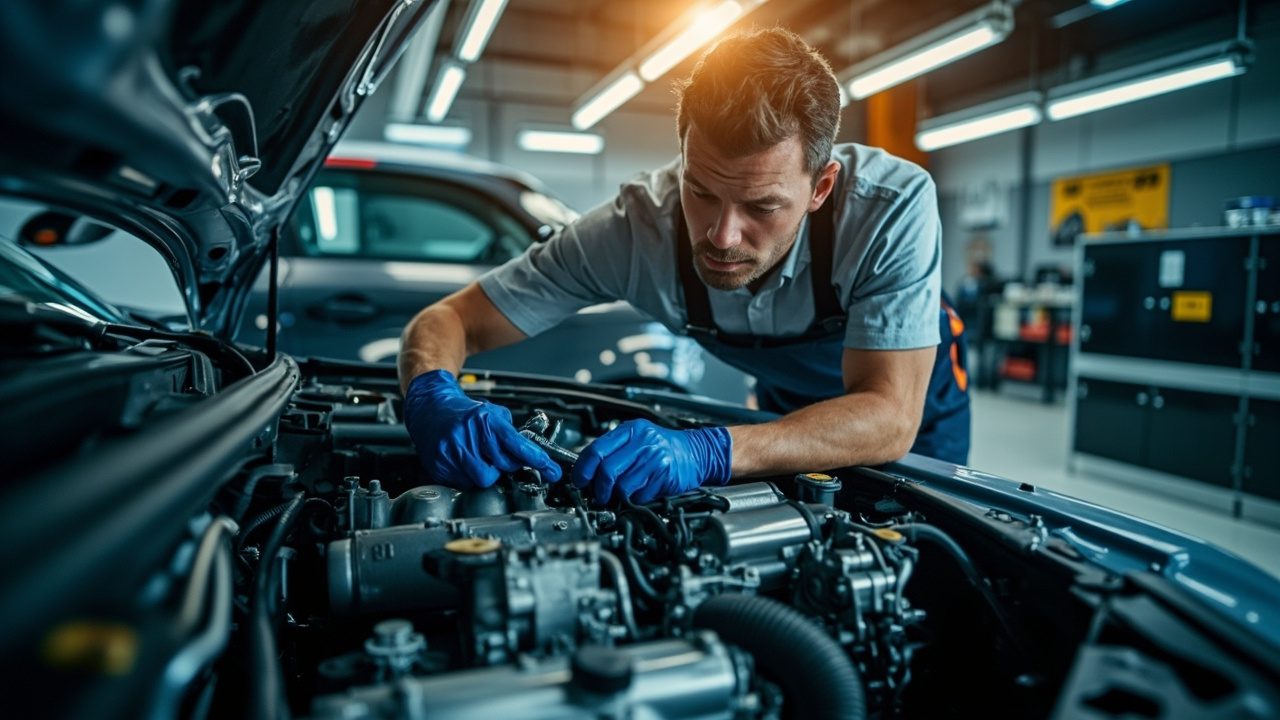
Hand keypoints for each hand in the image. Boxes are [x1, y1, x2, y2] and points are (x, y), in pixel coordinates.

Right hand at [403, 370, 561, 487]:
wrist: (430, 409)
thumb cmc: (464, 412)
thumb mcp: (492, 412)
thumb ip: (511, 432)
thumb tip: (532, 454)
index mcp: (485, 419)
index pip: (517, 444)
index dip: (537, 459)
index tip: (551, 470)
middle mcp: (468, 434)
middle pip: (502, 468)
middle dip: (505, 465)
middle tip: (497, 456)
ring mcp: (452, 451)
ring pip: (483, 479)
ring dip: (486, 472)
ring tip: (477, 458)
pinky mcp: (440, 464)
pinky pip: (463, 483)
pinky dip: (468, 476)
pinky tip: (463, 461)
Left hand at [572, 419, 731, 503]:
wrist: (696, 453)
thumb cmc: (663, 447)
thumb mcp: (637, 439)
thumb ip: (614, 451)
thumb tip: (586, 470)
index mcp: (630, 430)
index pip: (596, 450)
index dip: (583, 469)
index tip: (579, 481)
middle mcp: (642, 442)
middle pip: (607, 471)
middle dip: (599, 489)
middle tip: (599, 495)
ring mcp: (654, 458)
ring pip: (622, 486)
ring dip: (619, 496)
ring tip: (623, 493)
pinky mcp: (664, 475)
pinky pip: (640, 495)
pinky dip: (636, 498)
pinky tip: (642, 491)